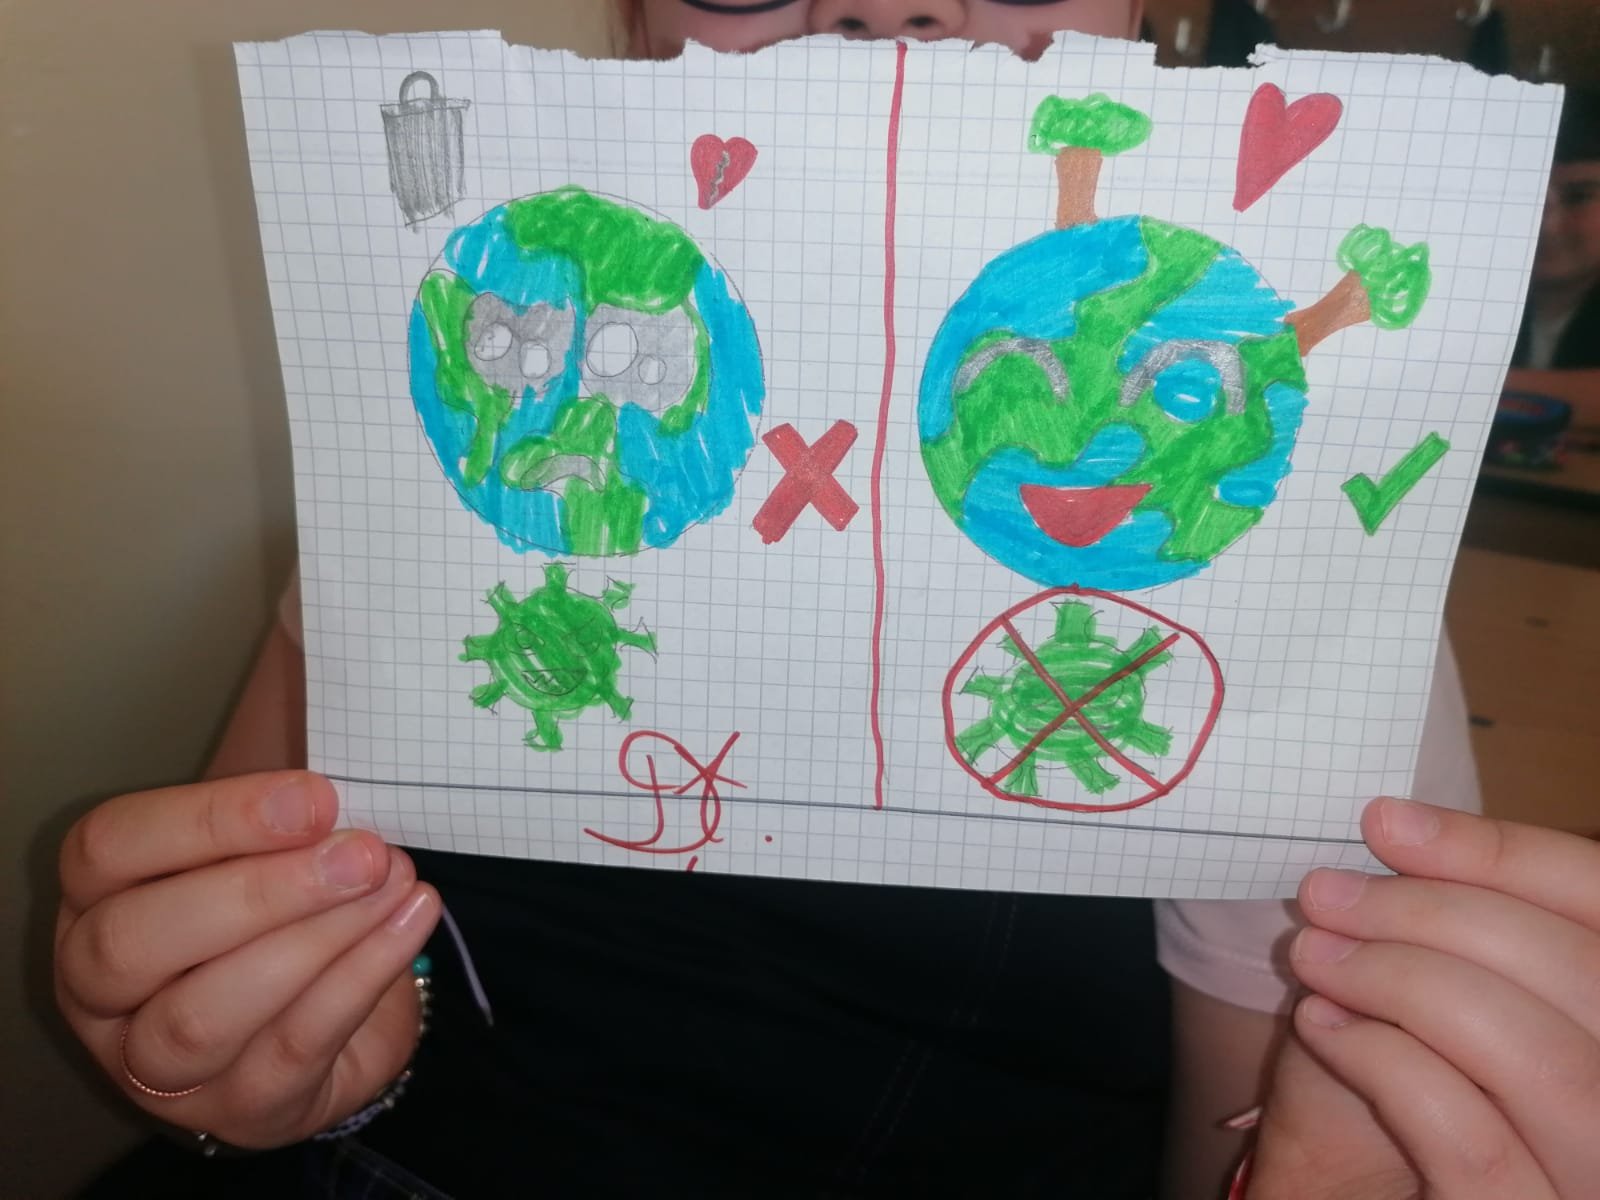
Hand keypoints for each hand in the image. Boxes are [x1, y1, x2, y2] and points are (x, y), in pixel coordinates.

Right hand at [54, 771, 439, 1147]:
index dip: (211, 820)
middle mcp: (100, 992)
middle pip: (133, 943)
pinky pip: (292, 1048)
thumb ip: (283, 806)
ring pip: (203, 1015)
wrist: (338, 1009)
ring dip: (315, 941)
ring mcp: (158, 1068)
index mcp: (95, 900)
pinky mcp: (241, 1110)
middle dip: (259, 892)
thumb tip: (336, 771)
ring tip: (393, 883)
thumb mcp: (270, 844)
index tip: (316, 799)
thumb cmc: (285, 905)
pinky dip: (360, 978)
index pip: (107, 849)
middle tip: (363, 853)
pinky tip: (411, 921)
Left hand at [1247, 798, 1599, 1197]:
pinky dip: (1385, 1062)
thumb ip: (1462, 926)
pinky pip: (1470, 1137)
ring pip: (1536, 1057)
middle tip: (1324, 894)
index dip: (1502, 853)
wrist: (1352, 1193)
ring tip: (1315, 956)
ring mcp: (1594, 1174)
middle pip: (1573, 972)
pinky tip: (1323, 1026)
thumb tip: (1399, 827)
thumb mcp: (1445, 987)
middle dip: (1430, 913)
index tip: (1385, 822)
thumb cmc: (1407, 1084)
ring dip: (1403, 982)